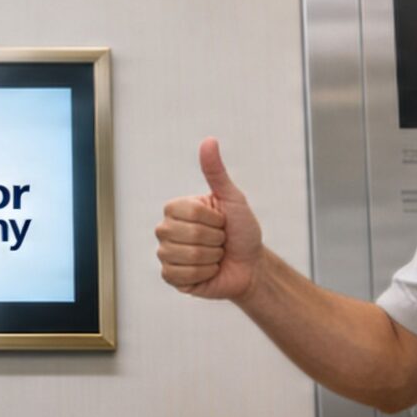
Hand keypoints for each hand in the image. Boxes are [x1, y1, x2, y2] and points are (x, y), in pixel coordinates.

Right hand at [155, 138, 263, 300]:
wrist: (250, 265)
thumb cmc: (242, 230)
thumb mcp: (232, 199)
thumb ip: (216, 172)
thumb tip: (209, 140)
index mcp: (177, 208)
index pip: (191, 212)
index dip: (214, 220)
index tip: (221, 221)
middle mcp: (166, 228)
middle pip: (187, 235)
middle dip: (214, 241)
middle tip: (220, 241)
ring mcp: (166, 253)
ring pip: (185, 256)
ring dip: (211, 259)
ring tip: (215, 256)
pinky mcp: (170, 276)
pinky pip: (181, 275)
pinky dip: (203, 274)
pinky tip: (207, 271)